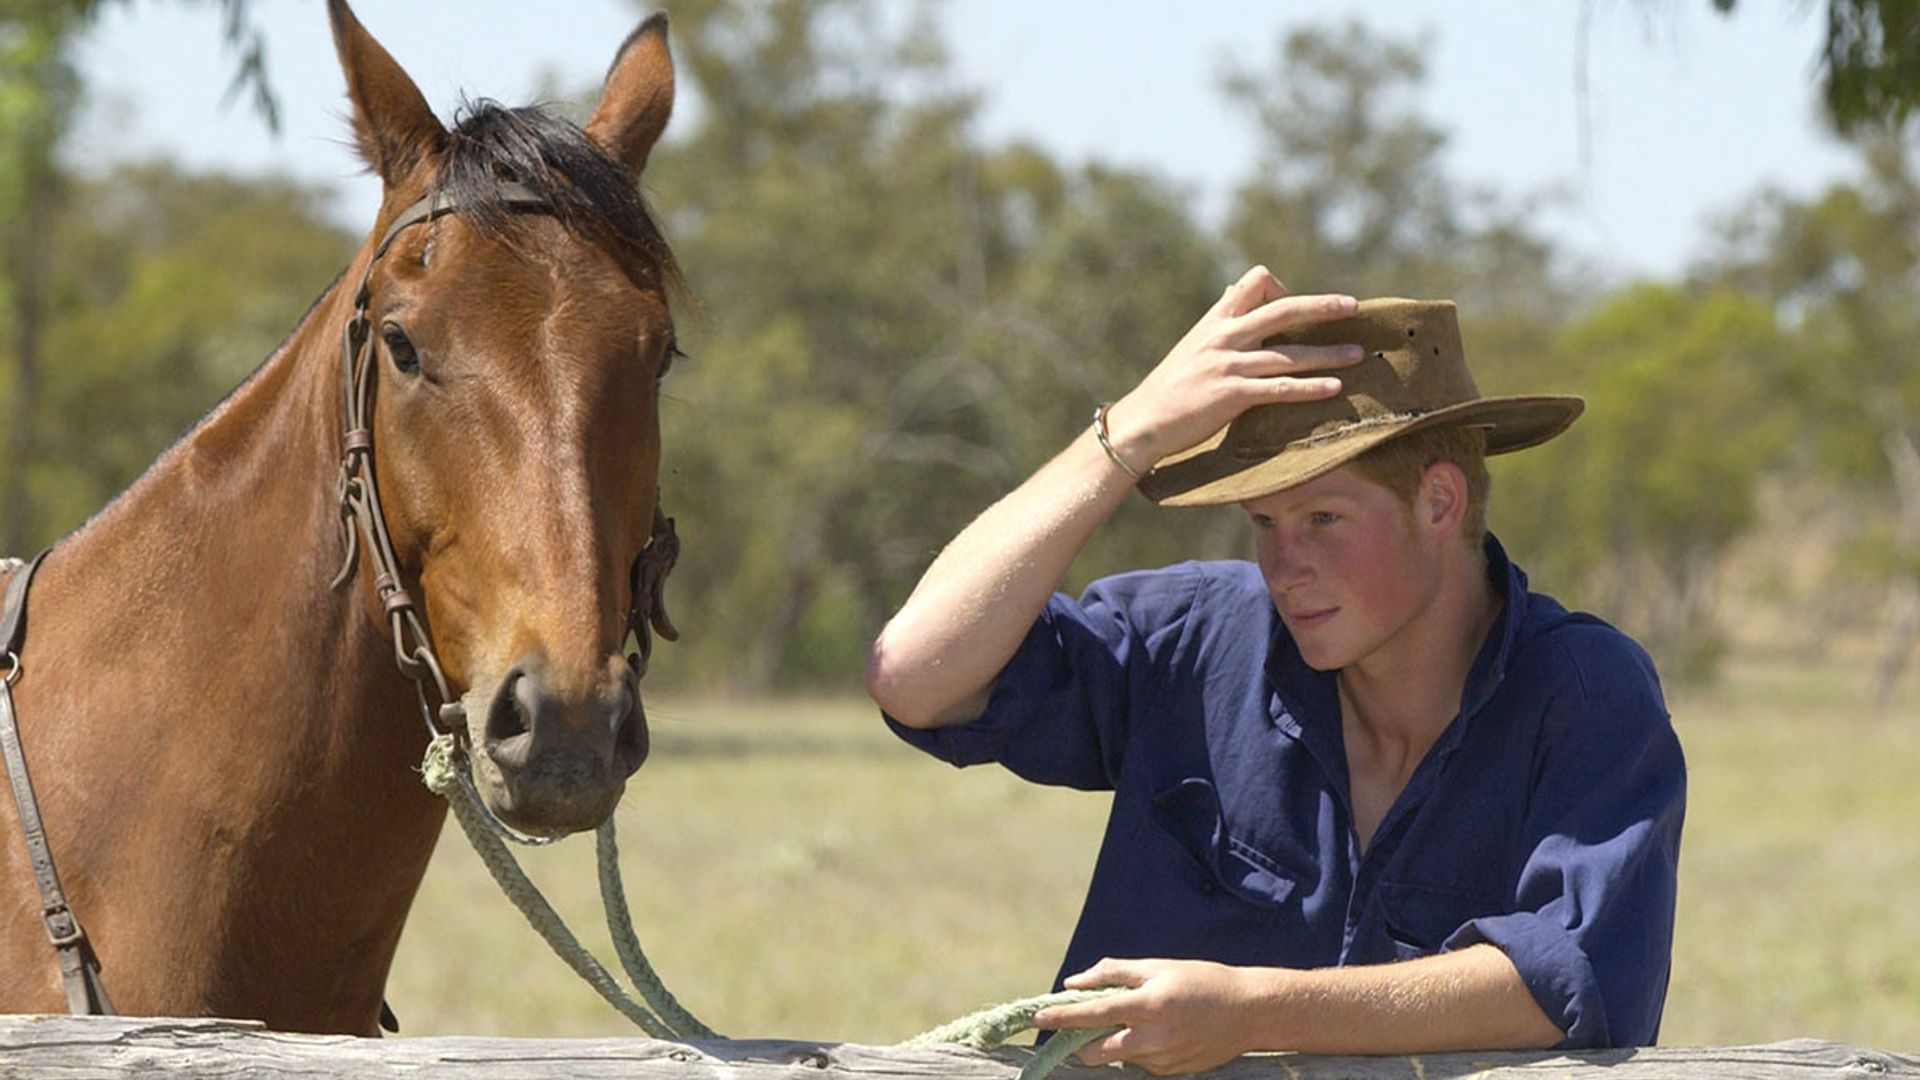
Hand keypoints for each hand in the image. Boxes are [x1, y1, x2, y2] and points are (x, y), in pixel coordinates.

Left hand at [1031, 957, 1265, 1075]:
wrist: (1248, 1011)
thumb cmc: (1201, 981)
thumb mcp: (1158, 967)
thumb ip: (1114, 973)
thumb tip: (1074, 984)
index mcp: (1150, 1005)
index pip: (1094, 1014)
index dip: (1063, 1017)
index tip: (1038, 1018)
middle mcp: (1155, 1038)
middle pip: (1098, 1050)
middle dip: (1082, 1041)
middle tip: (1082, 1026)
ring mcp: (1163, 1060)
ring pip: (1118, 1058)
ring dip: (1111, 1043)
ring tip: (1134, 1021)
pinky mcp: (1171, 1072)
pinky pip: (1139, 1063)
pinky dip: (1136, 1049)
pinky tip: (1157, 1032)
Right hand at [1102, 266, 1361, 473]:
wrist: (1143, 421)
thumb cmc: (1169, 387)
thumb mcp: (1192, 344)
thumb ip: (1218, 320)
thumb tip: (1232, 290)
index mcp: (1215, 321)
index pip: (1255, 281)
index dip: (1282, 288)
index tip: (1297, 306)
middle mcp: (1224, 336)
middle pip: (1282, 308)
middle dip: (1322, 306)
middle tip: (1352, 306)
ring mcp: (1228, 365)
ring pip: (1289, 353)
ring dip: (1328, 353)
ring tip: (1357, 355)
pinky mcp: (1231, 395)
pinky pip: (1280, 388)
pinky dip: (1310, 388)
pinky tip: (1333, 390)